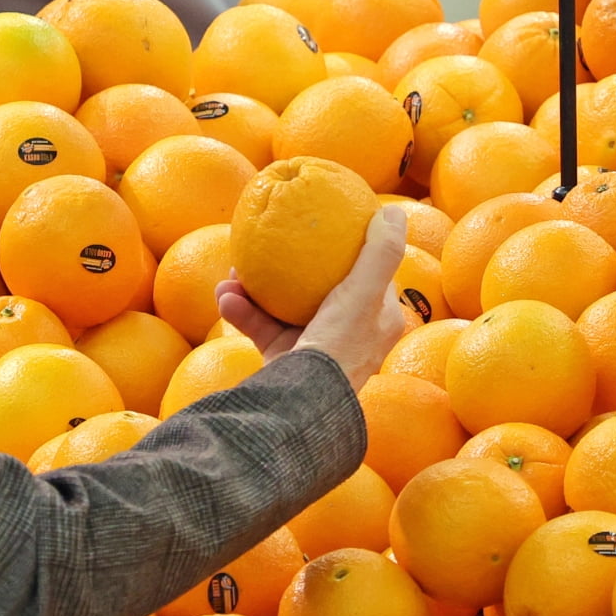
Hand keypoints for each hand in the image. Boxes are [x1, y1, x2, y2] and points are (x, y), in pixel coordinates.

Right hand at [217, 205, 408, 390]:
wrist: (303, 404)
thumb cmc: (341, 344)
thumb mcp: (365, 292)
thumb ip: (381, 252)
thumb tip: (392, 211)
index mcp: (377, 322)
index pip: (369, 275)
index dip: (348, 247)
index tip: (322, 226)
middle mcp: (348, 334)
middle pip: (318, 286)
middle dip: (287, 264)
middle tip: (266, 245)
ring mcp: (314, 348)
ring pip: (282, 305)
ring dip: (253, 287)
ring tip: (232, 271)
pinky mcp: (284, 360)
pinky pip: (261, 327)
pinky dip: (242, 311)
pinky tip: (223, 295)